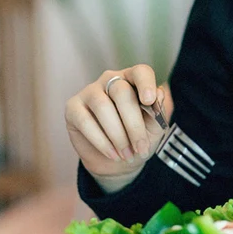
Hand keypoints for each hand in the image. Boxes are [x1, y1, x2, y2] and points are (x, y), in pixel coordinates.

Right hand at [64, 65, 173, 184]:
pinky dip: (101, 141)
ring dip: (118, 136)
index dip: (145, 83)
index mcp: (133, 80)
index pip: (140, 72)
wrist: (117, 161)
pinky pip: (85, 121)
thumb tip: (159, 94)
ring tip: (127, 155)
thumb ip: (158, 111)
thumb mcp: (154, 128)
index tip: (150, 100)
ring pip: (103, 106)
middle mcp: (110, 81)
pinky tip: (113, 154)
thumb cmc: (137, 138)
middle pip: (121, 92)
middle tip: (141, 148)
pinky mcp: (73, 108)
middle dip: (133, 124)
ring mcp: (90, 92)